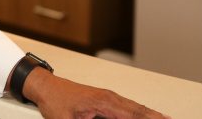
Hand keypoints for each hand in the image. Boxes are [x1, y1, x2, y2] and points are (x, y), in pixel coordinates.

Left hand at [22, 67, 171, 118]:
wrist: (45, 86)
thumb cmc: (54, 101)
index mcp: (104, 102)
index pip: (134, 116)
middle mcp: (109, 97)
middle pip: (140, 111)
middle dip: (156, 118)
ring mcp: (108, 97)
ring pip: (136, 108)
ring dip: (152, 115)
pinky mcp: (104, 99)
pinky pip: (128, 106)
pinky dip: (141, 111)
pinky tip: (147, 114)